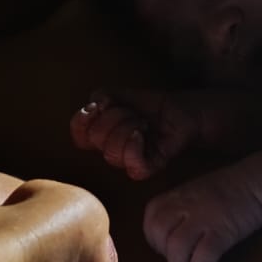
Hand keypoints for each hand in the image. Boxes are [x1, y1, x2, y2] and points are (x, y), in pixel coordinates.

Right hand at [69, 89, 201, 179]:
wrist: (183, 111)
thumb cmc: (153, 106)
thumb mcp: (120, 94)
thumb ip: (100, 97)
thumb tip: (93, 107)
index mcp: (101, 134)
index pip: (78, 135)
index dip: (83, 121)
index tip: (99, 106)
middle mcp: (111, 150)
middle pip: (96, 138)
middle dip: (114, 116)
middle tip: (133, 112)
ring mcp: (128, 161)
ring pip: (112, 151)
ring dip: (129, 126)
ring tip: (143, 122)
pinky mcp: (147, 167)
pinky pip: (133, 163)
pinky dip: (136, 144)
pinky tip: (144, 133)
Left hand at [143, 168, 261, 261]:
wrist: (256, 184)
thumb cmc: (225, 191)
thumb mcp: (192, 192)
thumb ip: (175, 209)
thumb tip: (165, 237)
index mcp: (175, 196)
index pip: (150, 222)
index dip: (155, 240)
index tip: (167, 247)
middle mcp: (185, 206)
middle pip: (159, 235)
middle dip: (165, 254)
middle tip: (179, 259)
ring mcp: (203, 218)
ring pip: (177, 248)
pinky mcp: (222, 232)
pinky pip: (203, 255)